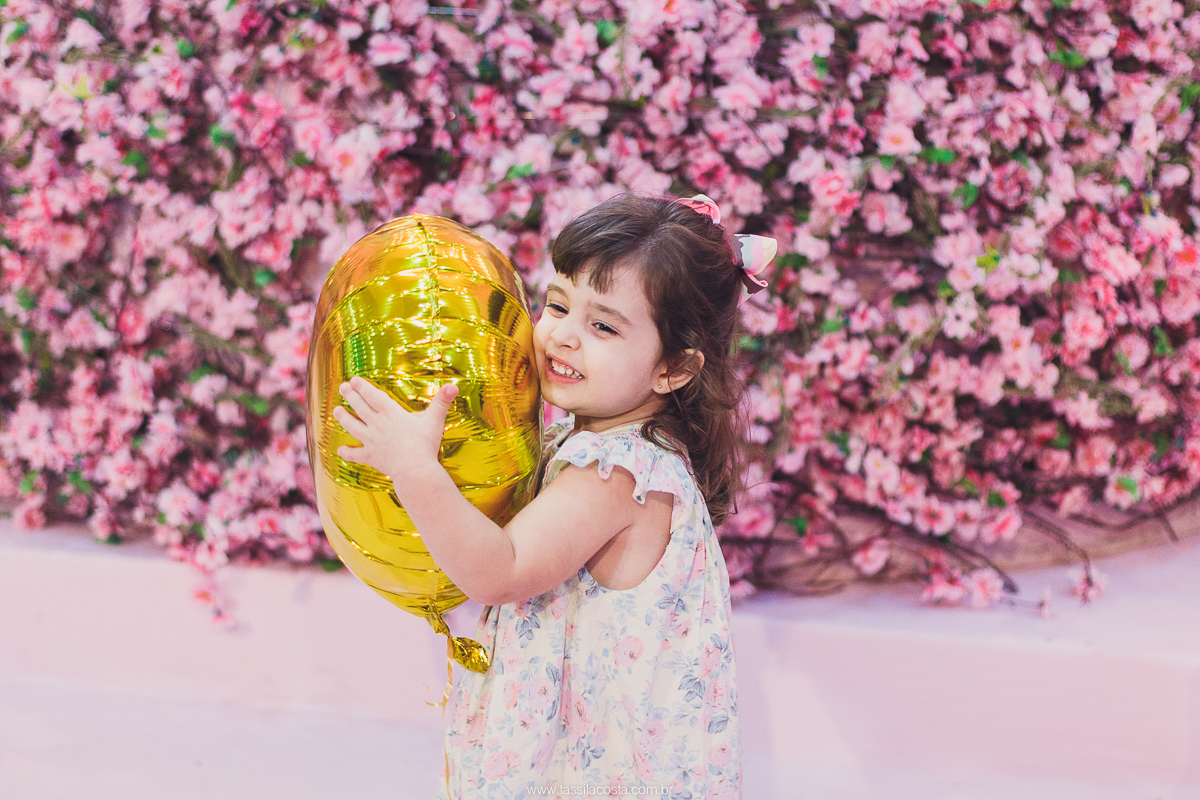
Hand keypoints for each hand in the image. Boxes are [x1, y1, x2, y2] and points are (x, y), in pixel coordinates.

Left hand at [332, 376, 458, 483]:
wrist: (415, 471)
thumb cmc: (425, 445)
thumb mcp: (435, 420)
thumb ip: (442, 401)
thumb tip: (454, 385)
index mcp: (391, 413)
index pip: (372, 395)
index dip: (362, 386)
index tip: (354, 380)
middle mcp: (377, 424)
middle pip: (359, 407)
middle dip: (350, 395)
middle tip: (342, 387)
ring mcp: (371, 441)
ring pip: (352, 426)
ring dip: (343, 417)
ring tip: (336, 410)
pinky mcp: (371, 457)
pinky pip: (355, 454)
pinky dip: (347, 453)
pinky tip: (341, 450)